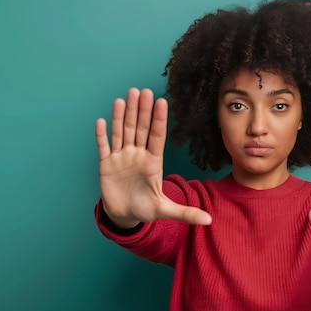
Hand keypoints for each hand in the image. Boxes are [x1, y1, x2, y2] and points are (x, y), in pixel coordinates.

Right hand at [95, 88, 211, 227]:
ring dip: (122, 115)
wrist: (125, 215)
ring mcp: (121, 158)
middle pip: (139, 129)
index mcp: (153, 161)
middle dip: (141, 110)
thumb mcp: (166, 211)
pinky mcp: (106, 165)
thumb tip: (209, 220)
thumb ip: (186, 213)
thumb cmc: (145, 209)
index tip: (161, 101)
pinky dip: (102, 136)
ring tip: (125, 97)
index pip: (157, 136)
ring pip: (122, 132)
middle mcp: (137, 155)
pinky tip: (102, 121)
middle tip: (142, 90)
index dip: (159, 119)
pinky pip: (104, 147)